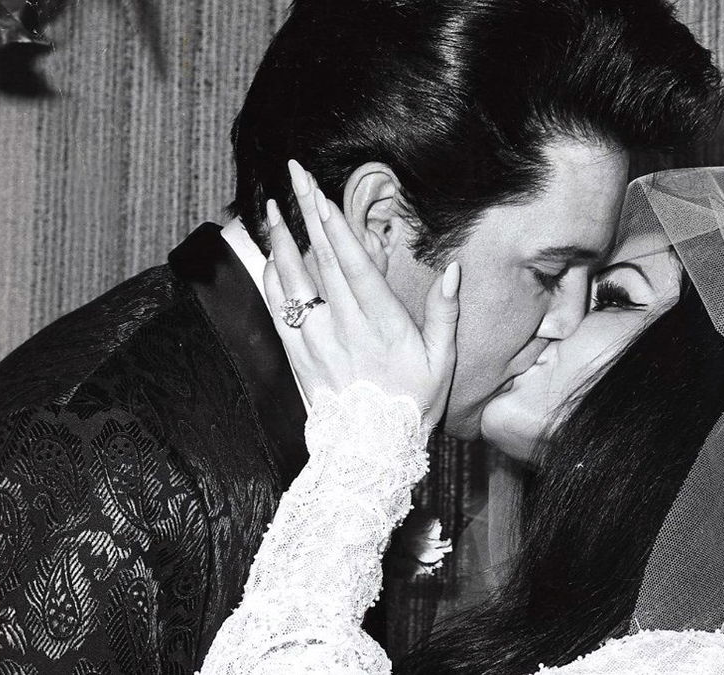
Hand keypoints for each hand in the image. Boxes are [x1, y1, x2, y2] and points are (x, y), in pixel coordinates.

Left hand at [263, 159, 460, 425]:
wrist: (372, 453)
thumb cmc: (413, 404)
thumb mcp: (442, 362)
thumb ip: (445, 313)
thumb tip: (455, 270)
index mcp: (382, 324)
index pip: (353, 263)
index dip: (335, 224)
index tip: (322, 192)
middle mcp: (345, 327)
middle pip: (321, 258)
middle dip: (307, 212)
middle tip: (294, 174)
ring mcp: (317, 342)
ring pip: (293, 280)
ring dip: (281, 240)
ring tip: (273, 207)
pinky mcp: (298, 357)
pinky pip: (279, 311)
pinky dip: (271, 280)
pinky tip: (268, 256)